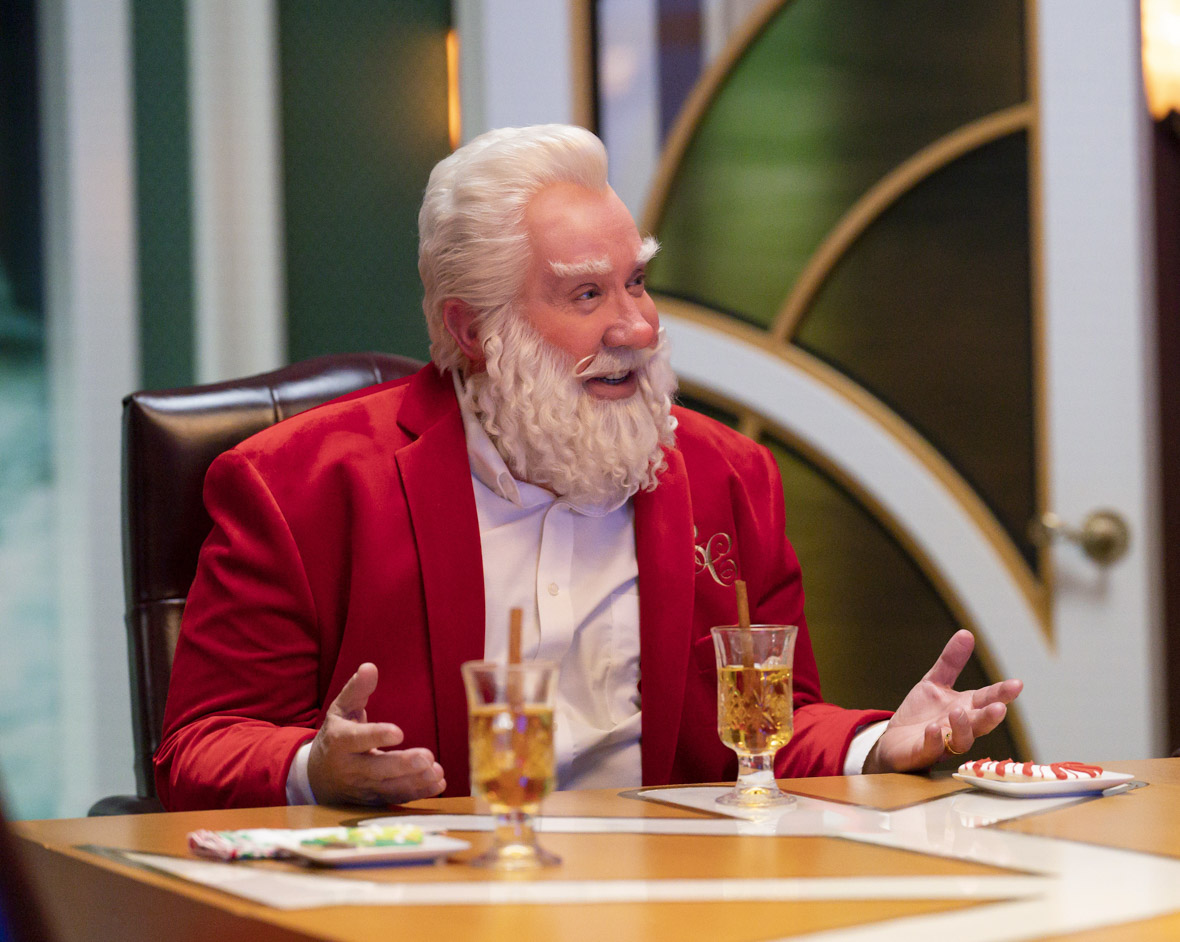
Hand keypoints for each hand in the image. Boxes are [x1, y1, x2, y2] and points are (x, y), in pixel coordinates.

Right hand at [307, 662, 445, 804]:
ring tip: (437, 772)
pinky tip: (437, 784)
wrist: (318, 776)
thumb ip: (357, 690)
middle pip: (376, 769)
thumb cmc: (336, 736)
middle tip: (427, 757)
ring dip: (414, 782)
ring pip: (388, 787)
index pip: (357, 739)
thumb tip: (369, 667)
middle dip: (402, 765)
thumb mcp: (341, 710)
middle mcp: (349, 767)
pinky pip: (395, 798)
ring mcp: (361, 787)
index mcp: (340, 741)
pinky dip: (417, 793)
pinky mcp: (373, 800)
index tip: (399, 732)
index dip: (377, 735)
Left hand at [863, 630, 1022, 773]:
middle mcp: (959, 727)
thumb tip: (967, 633)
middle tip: (1000, 707)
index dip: (1001, 693)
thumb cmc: (921, 714)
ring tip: (959, 711)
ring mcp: (943, 743)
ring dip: (963, 727)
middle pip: (980, 723)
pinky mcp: (923, 753)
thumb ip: (951, 662)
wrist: (894, 741)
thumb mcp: (934, 683)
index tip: (1017, 684)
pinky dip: (934, 740)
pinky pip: (931, 749)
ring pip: (961, 740)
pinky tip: (933, 729)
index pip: (986, 700)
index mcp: (965, 708)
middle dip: (990, 716)